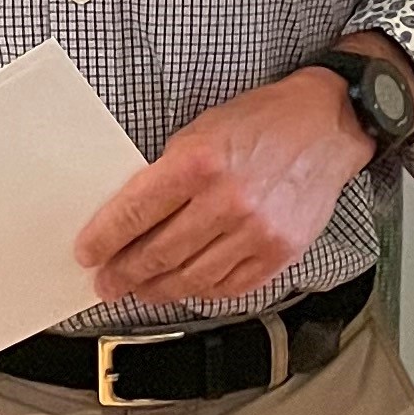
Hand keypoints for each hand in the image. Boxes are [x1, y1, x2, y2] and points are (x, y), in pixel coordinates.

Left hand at [73, 69, 371, 307]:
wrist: (325, 125)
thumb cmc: (262, 122)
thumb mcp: (201, 130)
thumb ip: (168, 174)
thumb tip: (132, 217)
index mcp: (199, 163)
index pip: (134, 214)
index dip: (103, 240)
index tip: (88, 254)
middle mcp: (227, 201)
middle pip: (158, 254)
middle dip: (123, 273)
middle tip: (107, 282)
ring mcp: (256, 232)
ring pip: (190, 279)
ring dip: (157, 289)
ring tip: (140, 290)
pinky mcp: (279, 253)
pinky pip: (229, 288)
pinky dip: (200, 292)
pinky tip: (185, 288)